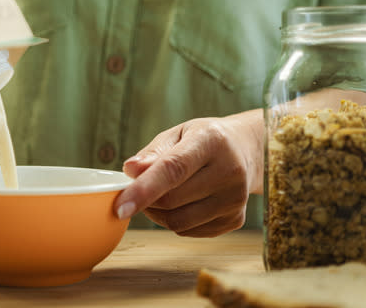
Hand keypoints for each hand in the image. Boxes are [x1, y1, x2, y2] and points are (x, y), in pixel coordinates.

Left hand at [114, 111, 263, 236]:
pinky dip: (175, 221)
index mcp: (212, 141)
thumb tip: (131, 170)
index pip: (173, 170)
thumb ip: (152, 153)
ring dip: (158, 213)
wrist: (245, 150)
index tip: (120, 206)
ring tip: (159, 195)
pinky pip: (189, 231)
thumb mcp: (177, 134)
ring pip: (179, 222)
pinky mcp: (236, 219)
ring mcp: (236, 199)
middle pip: (172, 201)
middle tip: (139, 188)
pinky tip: (182, 203)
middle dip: (147, 199)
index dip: (144, 190)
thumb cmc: (203, 140)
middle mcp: (230, 171)